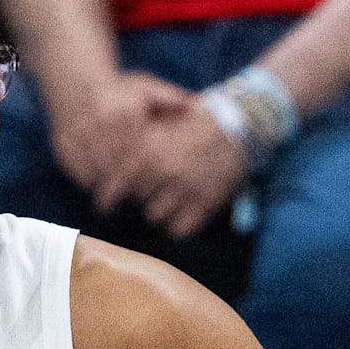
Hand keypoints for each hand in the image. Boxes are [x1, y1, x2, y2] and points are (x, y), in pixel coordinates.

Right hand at [47, 71, 192, 192]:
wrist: (72, 80)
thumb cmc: (115, 88)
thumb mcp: (144, 86)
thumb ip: (169, 98)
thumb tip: (197, 106)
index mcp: (125, 110)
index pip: (141, 153)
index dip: (147, 173)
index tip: (153, 187)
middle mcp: (101, 123)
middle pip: (119, 167)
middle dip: (128, 187)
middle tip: (137, 202)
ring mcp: (79, 135)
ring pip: (98, 173)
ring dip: (107, 189)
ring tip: (116, 202)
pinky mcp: (63, 146)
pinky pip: (79, 172)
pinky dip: (89, 182)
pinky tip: (97, 186)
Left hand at [101, 97, 248, 238]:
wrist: (245, 121)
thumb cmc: (199, 119)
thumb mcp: (164, 122)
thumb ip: (139, 143)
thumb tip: (113, 165)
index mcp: (150, 149)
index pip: (117, 182)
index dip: (109, 195)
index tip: (104, 204)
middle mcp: (165, 171)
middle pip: (135, 200)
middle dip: (139, 198)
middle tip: (149, 193)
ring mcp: (187, 187)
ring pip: (154, 216)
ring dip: (158, 211)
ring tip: (168, 202)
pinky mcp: (207, 202)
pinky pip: (180, 229)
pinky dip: (179, 225)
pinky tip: (183, 214)